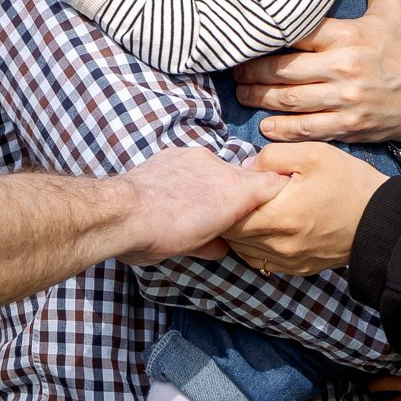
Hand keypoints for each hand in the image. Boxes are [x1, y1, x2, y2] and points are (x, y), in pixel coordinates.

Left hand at [106, 146, 282, 264]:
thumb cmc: (163, 235)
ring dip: (213, 183)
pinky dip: (191, 174)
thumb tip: (221, 247)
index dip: (277, 193)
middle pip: (245, 176)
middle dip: (241, 193)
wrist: (123, 213)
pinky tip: (176, 190)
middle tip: (228, 211)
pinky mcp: (174, 152)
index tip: (272, 205)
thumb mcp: (195, 248)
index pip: (273, 183)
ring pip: (218, 167)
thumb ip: (215, 244)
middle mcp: (222, 169)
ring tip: (195, 202)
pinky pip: (193, 161)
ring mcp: (197, 157)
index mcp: (236, 193)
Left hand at [222, 142, 386, 275]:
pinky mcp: (298, 269)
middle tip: (232, 196)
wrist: (382, 219)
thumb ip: (271, 157)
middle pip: (233, 235)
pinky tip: (263, 227)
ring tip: (246, 211)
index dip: (224, 198)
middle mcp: (280, 244)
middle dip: (228, 215)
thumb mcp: (313, 153)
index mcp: (281, 215)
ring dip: (239, 232)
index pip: (230, 215)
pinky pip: (261, 261)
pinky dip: (254, 245)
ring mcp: (289, 261)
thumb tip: (245, 167)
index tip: (227, 184)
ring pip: (243, 250)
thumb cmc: (348, 182)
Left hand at [232, 0, 400, 143]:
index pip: (298, 33)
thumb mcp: (392, 7)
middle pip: (284, 69)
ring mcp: (345, 100)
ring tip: (241, 92)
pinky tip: (265, 125)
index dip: (269, 35)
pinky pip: (307, 128)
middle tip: (235, 69)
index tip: (248, 35)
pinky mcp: (348, 125)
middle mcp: (344, 68)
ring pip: (290, 100)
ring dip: (259, 98)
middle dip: (253, 71)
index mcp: (348, 36)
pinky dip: (282, 129)